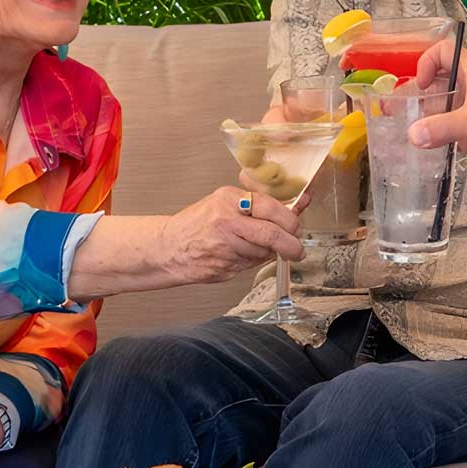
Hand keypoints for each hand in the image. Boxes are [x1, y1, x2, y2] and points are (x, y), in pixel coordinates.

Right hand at [162, 186, 305, 284]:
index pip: (271, 208)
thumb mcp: (226, 202)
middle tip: (296, 249)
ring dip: (269, 253)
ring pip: (263, 253)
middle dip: (291, 245)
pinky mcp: (223, 267)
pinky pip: (250, 265)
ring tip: (257, 247)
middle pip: (271, 234)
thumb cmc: (198, 223)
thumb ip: (259, 204)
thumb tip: (298, 205)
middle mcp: (227, 222)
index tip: (297, 226)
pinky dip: (253, 261)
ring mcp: (224, 247)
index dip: (291, 220)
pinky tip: (241, 254)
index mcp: (229, 200)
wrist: (168, 248)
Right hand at [407, 48, 466, 182]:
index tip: (421, 83)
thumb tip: (415, 133)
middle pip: (436, 80)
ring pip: (438, 105)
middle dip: (415, 92)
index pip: (445, 52)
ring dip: (420, 114)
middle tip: (396, 106)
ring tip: (400, 125)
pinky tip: (419, 143)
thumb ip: (443, 126)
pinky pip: (442, 127)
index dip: (428, 61)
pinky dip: (429, 132)